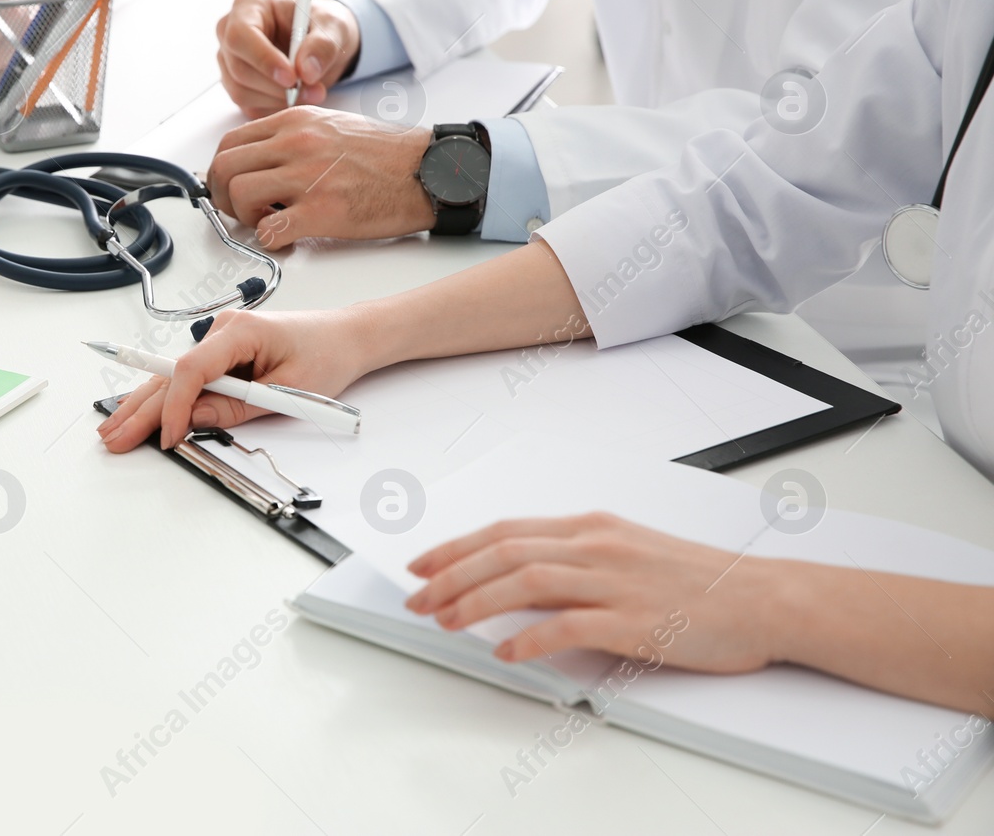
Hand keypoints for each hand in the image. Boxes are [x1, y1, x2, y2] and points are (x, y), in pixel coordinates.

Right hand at [96, 308, 378, 452]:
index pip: (192, 369)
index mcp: (240, 331)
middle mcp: (222, 330)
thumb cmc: (326, 355)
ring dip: (143, 405)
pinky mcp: (221, 353)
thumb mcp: (289, 390)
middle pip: (171, 374)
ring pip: (172, 377)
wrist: (346, 337)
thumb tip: (193, 420)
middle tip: (112, 438)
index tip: (167, 438)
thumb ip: (238, 407)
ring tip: (113, 429)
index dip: (174, 406)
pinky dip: (164, 398)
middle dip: (141, 409)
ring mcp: (219, 340)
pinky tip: (136, 412)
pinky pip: (187, 378)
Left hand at [207, 107, 435, 247]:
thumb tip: (257, 160)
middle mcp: (296, 143)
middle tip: (241, 211)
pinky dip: (271, 241)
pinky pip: (270, 231)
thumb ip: (290, 137)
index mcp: (295, 121)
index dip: (221, 172)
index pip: (230, 143)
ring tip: (268, 223)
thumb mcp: (330, 125)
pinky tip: (289, 239)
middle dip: (222, 197)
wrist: (428, 170)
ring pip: (239, 196)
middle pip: (224, 168)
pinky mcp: (323, 211)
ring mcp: (308, 176)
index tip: (230, 188)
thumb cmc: (386, 154)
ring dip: (245, 218)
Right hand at [216, 0, 359, 116]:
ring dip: (279, 99)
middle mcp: (230, 33)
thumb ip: (322, 45)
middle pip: (239, 69)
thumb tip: (307, 71)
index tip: (292, 77)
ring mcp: (229, 61)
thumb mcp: (332, 26)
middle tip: (313, 90)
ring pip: (241, 91)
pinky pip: (248, 106)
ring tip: (311, 92)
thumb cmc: (319, 24)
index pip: (240, 36)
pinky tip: (296, 96)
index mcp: (248, 6)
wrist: (319, 43)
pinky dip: (275, 107)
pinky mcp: (236, 85)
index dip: (263, 59)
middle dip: (277, 86)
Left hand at [406, 513, 776, 674]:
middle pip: (504, 551)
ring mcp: (615, 581)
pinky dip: (528, 637)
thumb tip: (520, 576)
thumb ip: (576, 559)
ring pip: (525, 581)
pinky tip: (505, 650)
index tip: (422, 563)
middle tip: (416, 596)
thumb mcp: (628, 552)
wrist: (763, 598)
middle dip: (450, 574)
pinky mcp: (634, 619)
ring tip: (444, 619)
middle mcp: (596, 546)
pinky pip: (567, 626)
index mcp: (591, 528)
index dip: (456, 547)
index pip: (506, 530)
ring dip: (475, 601)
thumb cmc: (699, 581)